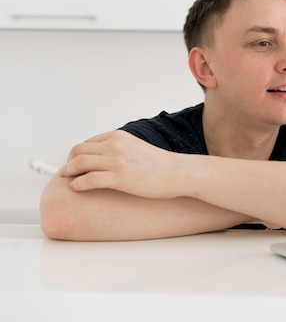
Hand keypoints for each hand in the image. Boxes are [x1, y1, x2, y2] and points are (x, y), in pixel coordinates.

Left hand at [60, 130, 181, 198]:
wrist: (178, 173)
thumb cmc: (161, 165)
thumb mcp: (136, 147)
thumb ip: (119, 148)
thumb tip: (104, 157)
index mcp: (119, 136)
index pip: (86, 143)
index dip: (77, 154)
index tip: (74, 163)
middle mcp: (115, 145)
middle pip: (78, 151)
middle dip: (70, 163)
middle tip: (68, 172)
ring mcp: (116, 161)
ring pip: (79, 164)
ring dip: (69, 172)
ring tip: (69, 180)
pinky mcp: (119, 178)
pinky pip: (88, 180)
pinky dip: (77, 184)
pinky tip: (76, 188)